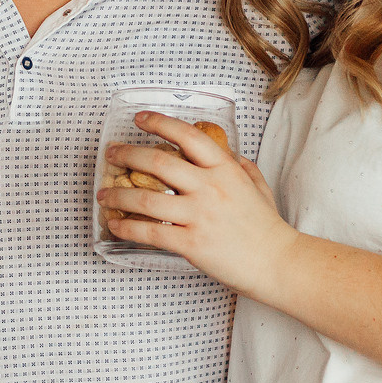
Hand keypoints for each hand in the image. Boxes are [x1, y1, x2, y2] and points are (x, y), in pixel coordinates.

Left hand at [97, 111, 295, 294]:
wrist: (277, 263)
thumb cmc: (267, 227)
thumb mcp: (258, 187)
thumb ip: (242, 168)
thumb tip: (232, 155)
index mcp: (225, 169)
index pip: (187, 135)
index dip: (159, 123)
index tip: (139, 119)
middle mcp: (210, 187)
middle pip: (158, 162)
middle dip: (127, 155)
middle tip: (111, 155)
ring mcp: (199, 215)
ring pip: (147, 199)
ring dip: (118, 195)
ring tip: (104, 194)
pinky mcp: (191, 243)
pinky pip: (150, 233)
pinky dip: (127, 228)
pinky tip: (115, 226)